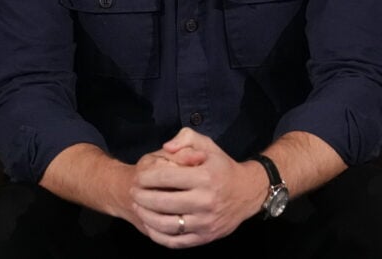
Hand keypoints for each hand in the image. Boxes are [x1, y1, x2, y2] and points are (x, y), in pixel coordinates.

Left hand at [127, 128, 264, 247]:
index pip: (167, 177)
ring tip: (138, 208)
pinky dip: (159, 236)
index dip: (147, 178)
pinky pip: (177, 242)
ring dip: (147, 218)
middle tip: (133, 193)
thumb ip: (185, 139)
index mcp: (205, 177)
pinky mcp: (206, 237)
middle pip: (164, 202)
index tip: (138, 177)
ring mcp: (206, 222)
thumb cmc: (222, 167)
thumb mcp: (207, 145)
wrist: (247, 192)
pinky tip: (150, 226)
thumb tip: (166, 148)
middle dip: (143, 197)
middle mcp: (206, 201)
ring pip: (168, 225)